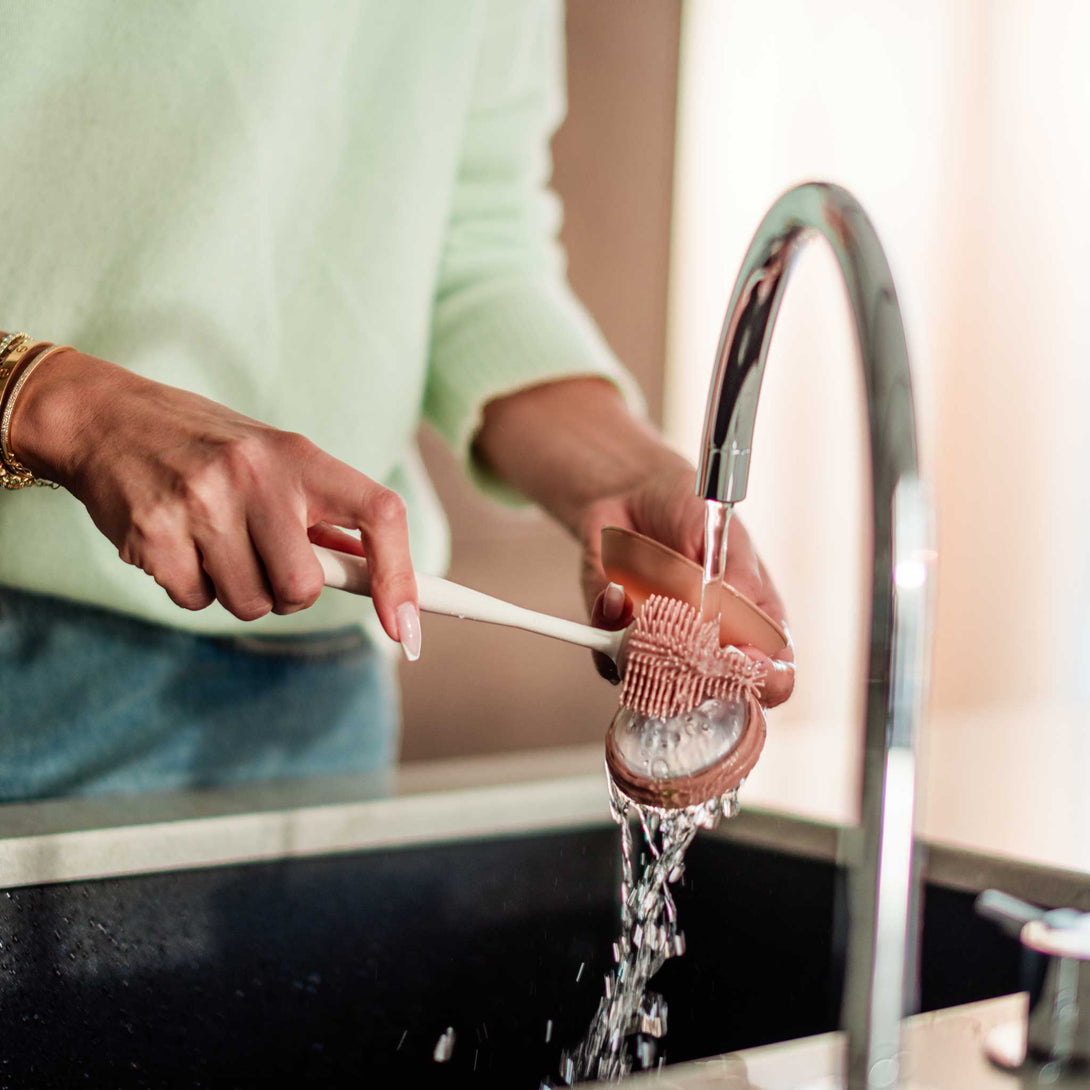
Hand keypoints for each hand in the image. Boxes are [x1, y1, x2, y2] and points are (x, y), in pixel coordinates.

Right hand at [11, 349, 421, 654]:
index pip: (379, 515)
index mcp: (300, 456)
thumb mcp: (275, 461)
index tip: (407, 625)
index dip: (400, 576)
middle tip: (260, 556)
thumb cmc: (210, 451)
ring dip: (235, 589)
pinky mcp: (154, 533)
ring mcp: (203, 503)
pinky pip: (195, 602)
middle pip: (302, 587)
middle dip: (286, 591)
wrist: (110, 419)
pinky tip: (177, 543)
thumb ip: (322, 516)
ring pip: (250, 603)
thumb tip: (376, 580)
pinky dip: (190, 587)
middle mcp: (257, 475)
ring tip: (212, 540)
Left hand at [578, 464, 794, 707]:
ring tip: (634, 602)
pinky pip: (609, 660)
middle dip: (693, 676)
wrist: (632, 494)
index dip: (766, 679)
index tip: (743, 658)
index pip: (775, 673)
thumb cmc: (689, 511)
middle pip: (715, 695)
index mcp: (753, 624)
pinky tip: (612, 592)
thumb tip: (727, 619)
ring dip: (642, 652)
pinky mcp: (620, 641)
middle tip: (676, 638)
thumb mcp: (720, 530)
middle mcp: (710, 646)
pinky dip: (609, 628)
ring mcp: (664, 649)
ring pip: (656, 686)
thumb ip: (732, 576)